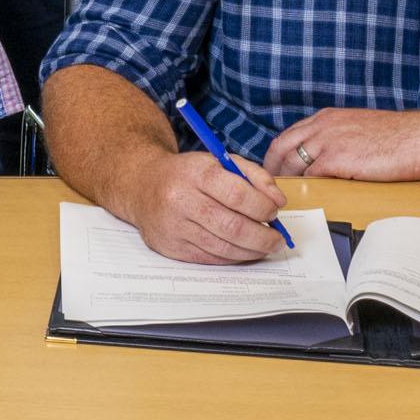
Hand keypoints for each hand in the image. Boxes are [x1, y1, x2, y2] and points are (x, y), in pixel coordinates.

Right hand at [106, 147, 286, 264]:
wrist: (141, 185)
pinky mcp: (169, 246)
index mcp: (195, 172)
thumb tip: (278, 201)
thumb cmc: (188, 174)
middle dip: (263, 236)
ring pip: (223, 247)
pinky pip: (210, 258)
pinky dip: (232, 257)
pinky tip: (243, 251)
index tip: (274, 211)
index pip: (237, 194)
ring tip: (265, 246)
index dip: (262, 206)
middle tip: (277, 239)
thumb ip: (254, 175)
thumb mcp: (219, 161)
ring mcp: (173, 226)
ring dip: (251, 251)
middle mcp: (180, 199)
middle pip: (232, 226)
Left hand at [263, 106, 419, 182]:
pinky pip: (311, 175)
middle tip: (268, 187)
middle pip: (281, 147)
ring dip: (286, 181)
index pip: (289, 135)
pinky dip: (305, 187)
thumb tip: (326, 157)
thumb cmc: (397, 137)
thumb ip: (338, 138)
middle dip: (271, 168)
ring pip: (292, 162)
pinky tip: (305, 198)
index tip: (275, 169)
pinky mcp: (337, 159)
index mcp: (326, 118)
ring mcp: (327, 142)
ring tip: (282, 197)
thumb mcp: (358, 128)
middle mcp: (322, 126)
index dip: (278, 154)